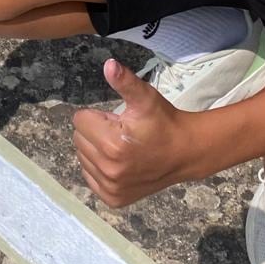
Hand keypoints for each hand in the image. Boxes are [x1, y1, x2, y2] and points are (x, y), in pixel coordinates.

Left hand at [72, 59, 202, 207]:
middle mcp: (108, 169)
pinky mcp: (113, 199)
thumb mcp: (145, 98)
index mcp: (112, 143)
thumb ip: (125, 82)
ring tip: (121, 146)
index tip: (117, 119)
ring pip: (83, 158)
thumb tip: (109, 65)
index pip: (80, 120)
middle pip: (79, 139)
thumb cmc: (164, 122)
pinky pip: (90, 177)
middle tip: (120, 132)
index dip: (98, 115)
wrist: (185, 153)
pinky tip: (119, 163)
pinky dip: (99, 168)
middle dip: (95, 131)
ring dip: (96, 149)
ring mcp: (110, 187)